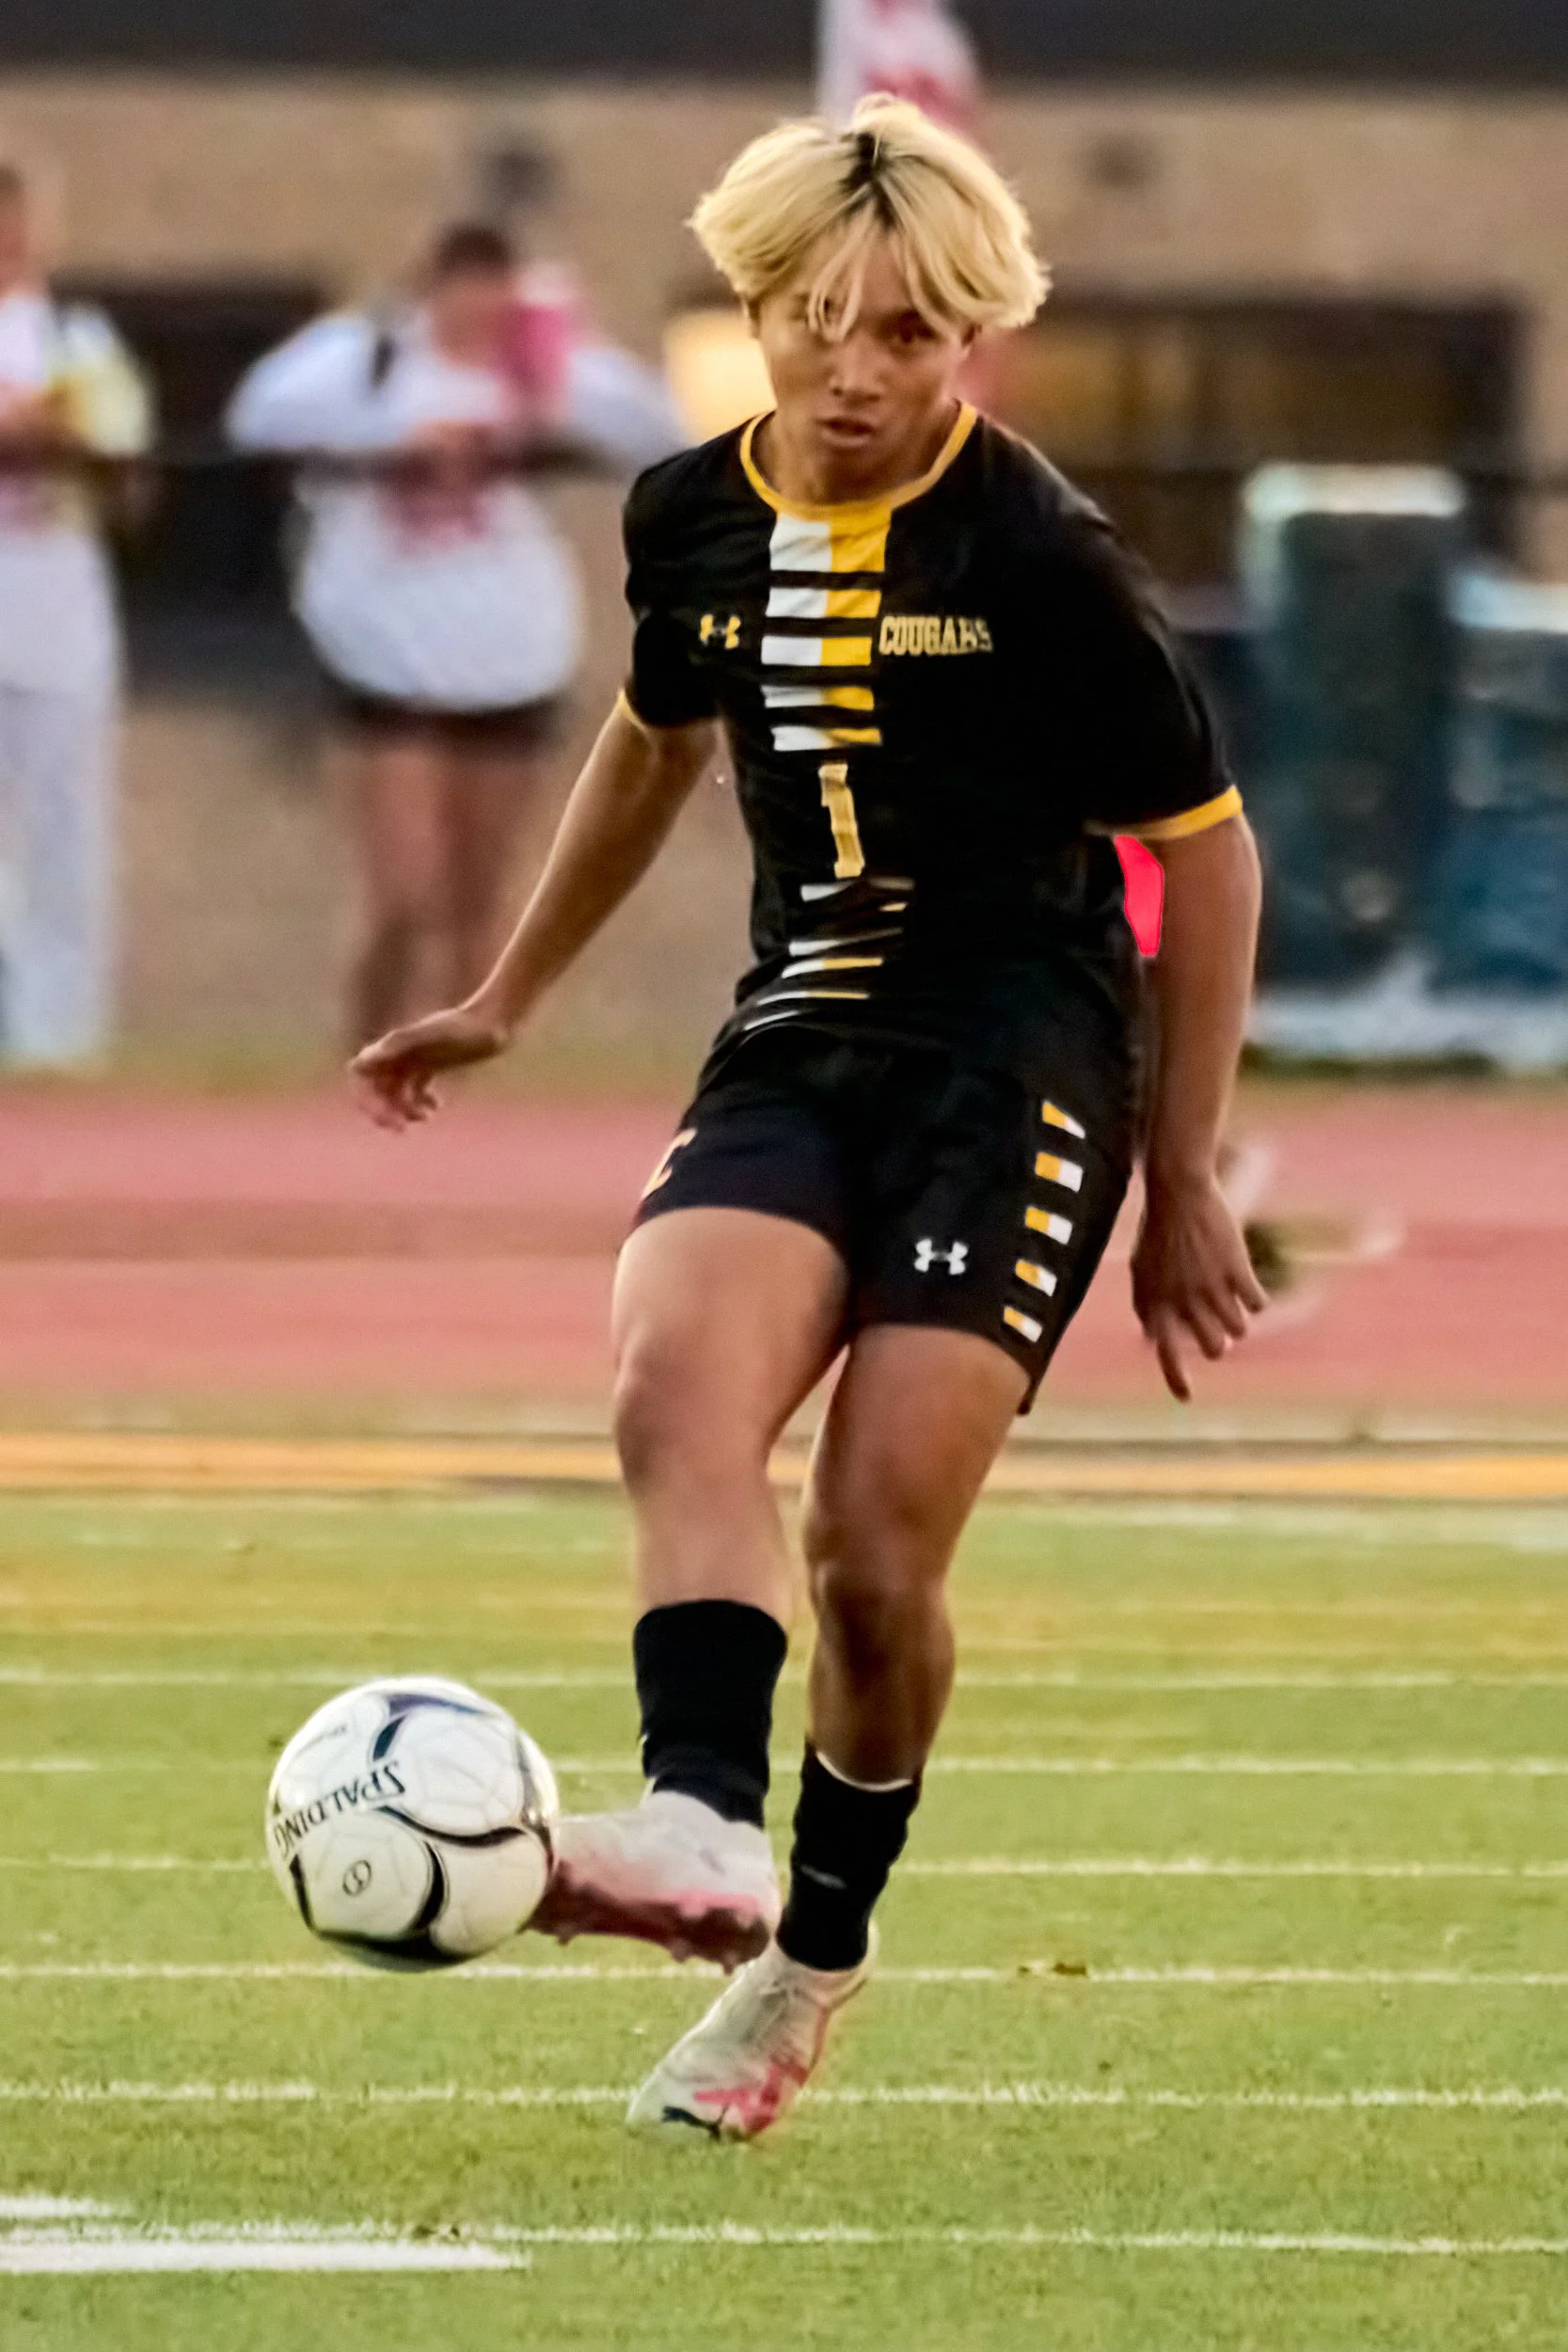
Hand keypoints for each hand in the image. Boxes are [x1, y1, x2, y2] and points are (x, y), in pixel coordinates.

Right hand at [350, 1001, 510, 1130]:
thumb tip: (360, 1061)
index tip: (385, 1116)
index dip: (366, 1098)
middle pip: (377, 1087)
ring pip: (396, 1091)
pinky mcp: (432, 1064)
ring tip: (426, 1117)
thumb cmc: (465, 1028)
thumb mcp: (433, 1037)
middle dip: (385, 1109)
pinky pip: (415, 1089)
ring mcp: (416, 1058)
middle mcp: (400, 1051)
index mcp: (394, 1045)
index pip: (362, 1074)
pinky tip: (435, 1108)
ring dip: (404, 1109)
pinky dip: (420, 1102)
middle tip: (400, 1128)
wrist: (493, 1021)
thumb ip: (398, 1045)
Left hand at [1131, 1172, 1267, 1402]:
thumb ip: (1148, 1306)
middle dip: (1219, 1343)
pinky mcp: (1236, 1270)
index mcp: (1156, 1302)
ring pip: (1239, 1330)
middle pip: (1214, 1348)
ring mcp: (1211, 1287)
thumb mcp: (1143, 1271)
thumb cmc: (1159, 1232)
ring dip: (1238, 1321)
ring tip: (1232, 1299)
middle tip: (1218, 1325)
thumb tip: (1153, 1339)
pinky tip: (1248, 1285)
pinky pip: (1258, 1304)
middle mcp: (1183, 1301)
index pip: (1167, 1352)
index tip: (1187, 1398)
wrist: (1178, 1193)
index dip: (1176, 1378)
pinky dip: (1256, 1298)